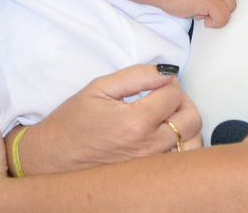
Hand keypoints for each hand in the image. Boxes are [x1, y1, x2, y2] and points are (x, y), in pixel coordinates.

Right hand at [12, 64, 201, 174]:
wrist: (54, 157)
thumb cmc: (72, 122)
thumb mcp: (98, 87)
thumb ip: (136, 75)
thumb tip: (166, 71)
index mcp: (135, 122)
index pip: (174, 93)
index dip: (168, 81)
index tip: (156, 81)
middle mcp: (148, 147)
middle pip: (191, 117)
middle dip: (182, 100)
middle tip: (164, 96)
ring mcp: (152, 166)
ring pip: (194, 142)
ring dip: (185, 124)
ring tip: (166, 116)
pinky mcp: (151, 176)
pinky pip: (184, 161)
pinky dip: (183, 145)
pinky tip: (167, 137)